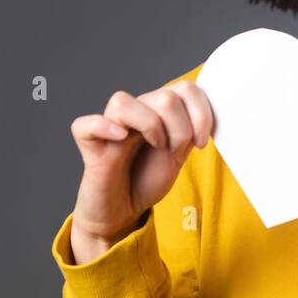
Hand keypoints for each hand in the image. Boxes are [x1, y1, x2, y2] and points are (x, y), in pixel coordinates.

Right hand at [68, 80, 213, 260]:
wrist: (123, 210)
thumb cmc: (146, 180)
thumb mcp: (179, 154)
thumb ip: (191, 130)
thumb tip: (212, 109)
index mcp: (157, 110)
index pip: (185, 88)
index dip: (201, 114)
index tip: (201, 143)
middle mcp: (135, 112)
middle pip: (164, 97)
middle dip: (181, 130)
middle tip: (174, 152)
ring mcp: (110, 125)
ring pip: (124, 102)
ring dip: (149, 127)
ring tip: (154, 147)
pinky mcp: (89, 144)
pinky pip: (86, 124)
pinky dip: (104, 127)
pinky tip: (120, 139)